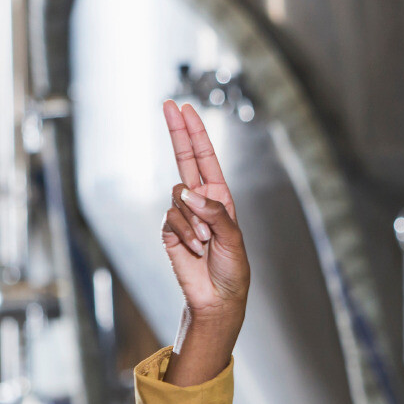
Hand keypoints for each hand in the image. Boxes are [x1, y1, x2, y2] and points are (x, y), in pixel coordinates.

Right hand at [160, 101, 249, 384]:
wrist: (217, 298)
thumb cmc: (233, 269)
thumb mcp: (234, 239)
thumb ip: (215, 212)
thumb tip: (188, 192)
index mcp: (220, 198)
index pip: (205, 159)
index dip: (195, 134)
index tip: (185, 108)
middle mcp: (200, 202)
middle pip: (184, 160)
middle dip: (178, 133)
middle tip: (169, 105)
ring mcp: (183, 215)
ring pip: (178, 197)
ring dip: (194, 220)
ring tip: (206, 243)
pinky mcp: (169, 231)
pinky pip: (171, 219)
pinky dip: (185, 233)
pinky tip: (195, 249)